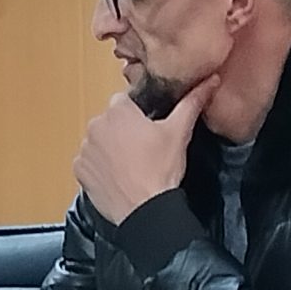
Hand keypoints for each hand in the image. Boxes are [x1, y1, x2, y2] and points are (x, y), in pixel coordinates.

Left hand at [71, 78, 216, 225]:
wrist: (145, 210)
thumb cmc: (161, 169)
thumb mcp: (180, 132)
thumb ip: (192, 102)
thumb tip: (210, 80)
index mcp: (118, 110)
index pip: (125, 101)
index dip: (138, 115)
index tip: (148, 130)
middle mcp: (96, 125)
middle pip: (110, 122)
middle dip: (123, 132)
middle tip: (143, 150)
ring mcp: (85, 149)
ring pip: (99, 142)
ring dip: (110, 149)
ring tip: (131, 166)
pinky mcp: (79, 171)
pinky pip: (89, 163)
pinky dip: (100, 168)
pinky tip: (118, 176)